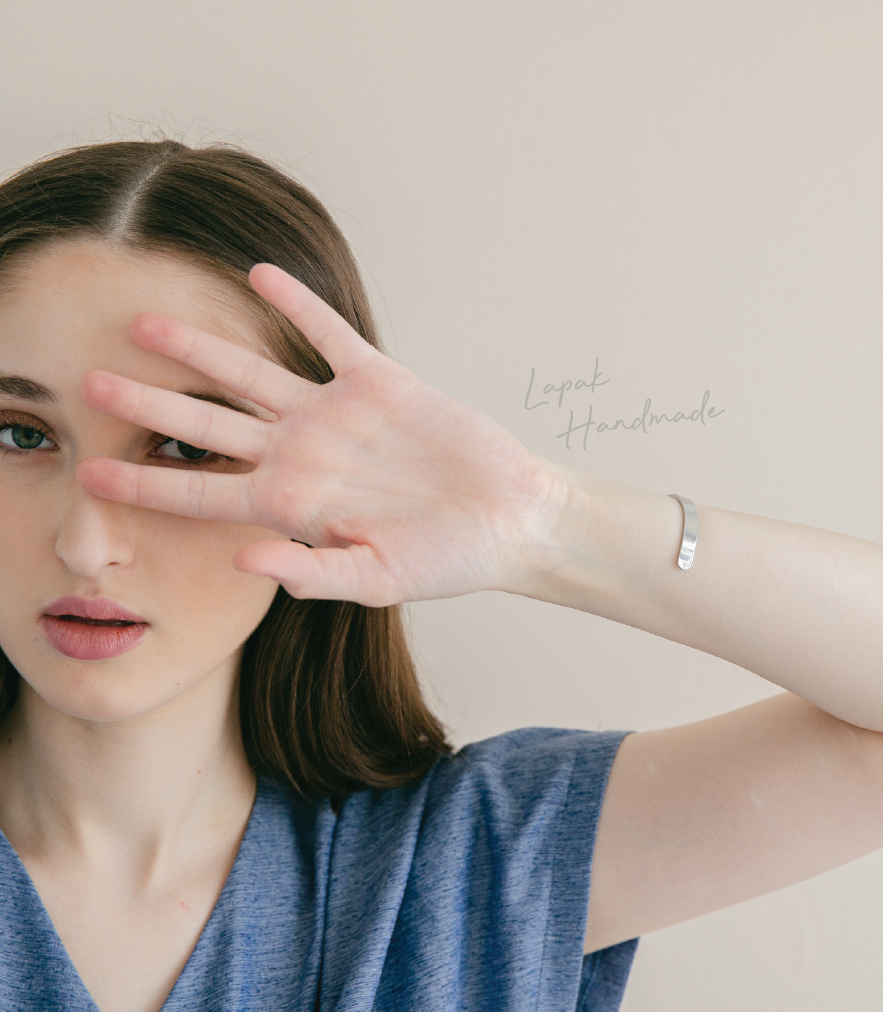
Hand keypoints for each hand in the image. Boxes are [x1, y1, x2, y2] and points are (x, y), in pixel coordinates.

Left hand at [76, 264, 567, 606]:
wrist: (508, 522)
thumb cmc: (446, 561)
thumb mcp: (378, 581)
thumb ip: (312, 574)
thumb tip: (245, 560)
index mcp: (293, 506)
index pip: (203, 492)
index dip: (146, 483)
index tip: (91, 475)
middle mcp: (301, 455)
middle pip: (208, 424)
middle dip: (149, 406)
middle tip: (90, 384)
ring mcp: (334, 416)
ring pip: (252, 374)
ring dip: (201, 348)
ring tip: (146, 322)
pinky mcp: (378, 382)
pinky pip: (328, 336)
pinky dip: (296, 305)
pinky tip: (258, 276)